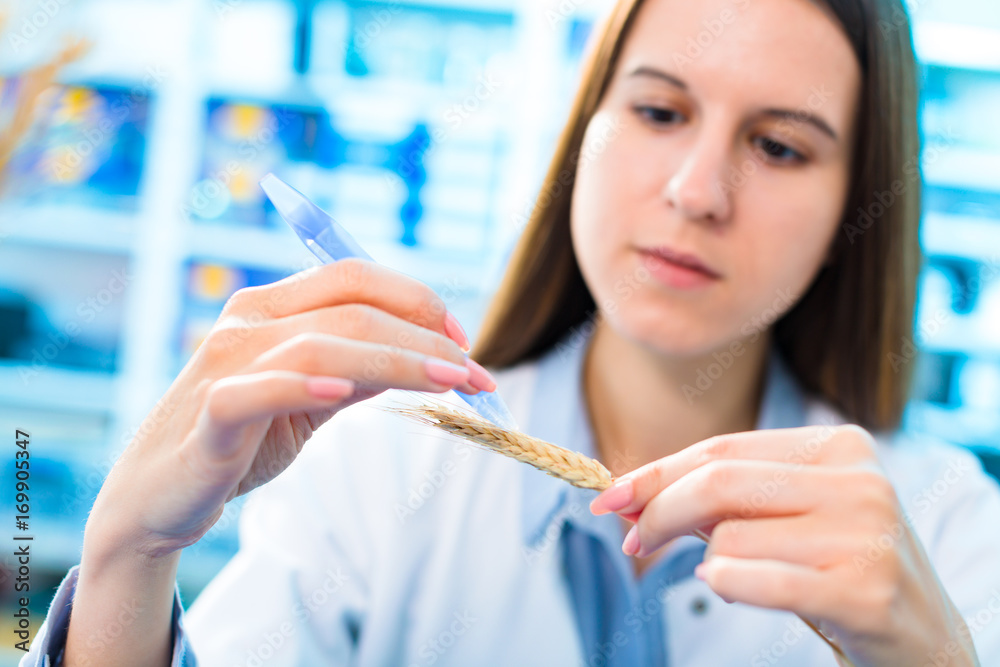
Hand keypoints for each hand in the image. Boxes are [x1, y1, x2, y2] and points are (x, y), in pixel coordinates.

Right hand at [86, 258, 494, 559]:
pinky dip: (300, 386)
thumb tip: (424, 356)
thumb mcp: (310, 397)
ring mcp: (225, 364)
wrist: (160, 494)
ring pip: (321, 345)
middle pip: (351, 310)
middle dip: (424, 336)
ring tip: (448, 381)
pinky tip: (342, 390)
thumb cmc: (240, 438)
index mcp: (270, 307)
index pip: (353, 277)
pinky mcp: (209, 416)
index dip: (416, 298)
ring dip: (395, 361)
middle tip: (475, 372)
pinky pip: (254, 392)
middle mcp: (247, 323)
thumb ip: (358, 371)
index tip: (462, 339)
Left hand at [589, 425, 978, 666]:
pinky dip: (724, 584)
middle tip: (635, 540)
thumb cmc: (839, 571)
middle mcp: (859, 480)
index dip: (655, 473)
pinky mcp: (864, 590)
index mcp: (840, 446)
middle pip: (717, 483)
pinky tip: (727, 585)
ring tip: (744, 579)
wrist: (923, 642)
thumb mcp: (789, 518)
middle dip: (659, 512)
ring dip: (712, 565)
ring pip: (728, 538)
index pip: (721, 450)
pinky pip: (752, 580)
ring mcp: (866, 533)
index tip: (609, 496)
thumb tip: (631, 496)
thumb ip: (722, 499)